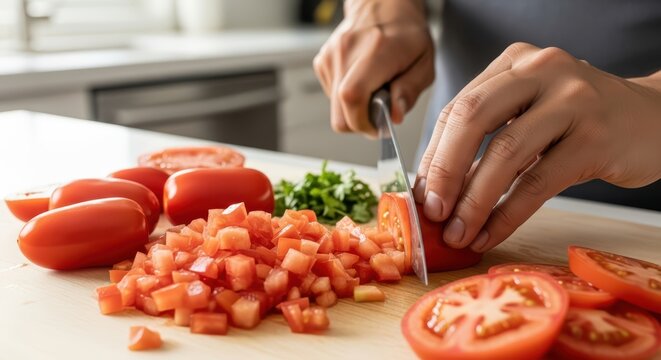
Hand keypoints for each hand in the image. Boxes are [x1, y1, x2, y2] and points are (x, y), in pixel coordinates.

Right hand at [313, 0, 433, 135]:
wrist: (383, 5)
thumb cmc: (406, 33)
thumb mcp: (424, 62)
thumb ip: (410, 90)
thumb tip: (395, 116)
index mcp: (375, 52)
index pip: (353, 97)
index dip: (363, 122)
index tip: (379, 126)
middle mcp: (347, 53)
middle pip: (339, 114)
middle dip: (360, 123)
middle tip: (379, 112)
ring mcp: (330, 57)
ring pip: (335, 109)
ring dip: (354, 110)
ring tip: (373, 90)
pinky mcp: (322, 61)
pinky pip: (331, 96)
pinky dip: (347, 98)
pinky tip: (362, 81)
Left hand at [414, 42, 660, 252]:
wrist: (654, 120)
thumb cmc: (581, 121)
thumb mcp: (529, 118)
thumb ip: (486, 146)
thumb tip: (438, 193)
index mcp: (514, 63)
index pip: (457, 107)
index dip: (433, 154)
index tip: (420, 194)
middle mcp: (540, 71)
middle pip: (472, 118)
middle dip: (444, 171)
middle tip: (432, 212)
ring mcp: (571, 100)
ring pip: (506, 152)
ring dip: (474, 201)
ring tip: (457, 233)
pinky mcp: (595, 136)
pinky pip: (538, 182)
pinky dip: (508, 214)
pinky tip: (490, 234)